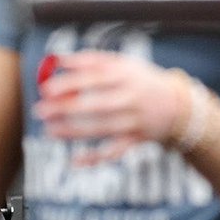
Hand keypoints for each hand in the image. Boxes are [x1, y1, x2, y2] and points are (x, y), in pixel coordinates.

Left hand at [32, 50, 186, 163]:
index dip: (69, 83)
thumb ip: (90, 60)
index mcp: (125, 76)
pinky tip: (75, 161)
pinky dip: (96, 158)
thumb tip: (57, 58)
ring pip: (100, 129)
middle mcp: (130, 98)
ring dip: (72, 132)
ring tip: (49, 130)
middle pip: (95, 105)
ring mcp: (134, 121)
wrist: (179, 105)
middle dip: (65, 109)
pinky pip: (114, 151)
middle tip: (40, 111)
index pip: (93, 78)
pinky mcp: (136, 139)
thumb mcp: (122, 64)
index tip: (45, 88)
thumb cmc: (140, 80)